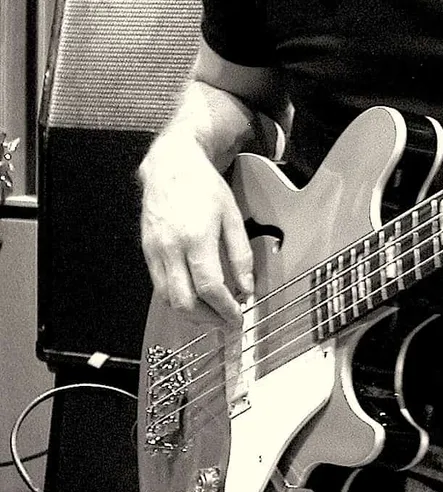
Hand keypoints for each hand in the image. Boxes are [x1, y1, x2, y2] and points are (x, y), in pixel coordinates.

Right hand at [138, 137, 252, 322]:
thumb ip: (240, 254)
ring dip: (191, 315)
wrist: (171, 166)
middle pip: (184, 301)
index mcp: (196, 237)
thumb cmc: (204, 187)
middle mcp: (171, 248)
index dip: (224, 309)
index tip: (237, 318)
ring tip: (213, 316)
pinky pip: (159, 286)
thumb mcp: (233, 215)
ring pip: (168, 299)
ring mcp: (154, 251)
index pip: (210, 287)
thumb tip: (247, 286)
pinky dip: (177, 299)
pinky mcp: (146, 252)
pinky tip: (195, 299)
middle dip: (207, 320)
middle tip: (226, 324)